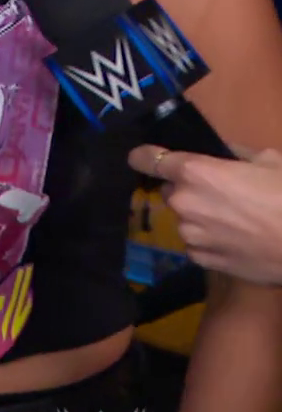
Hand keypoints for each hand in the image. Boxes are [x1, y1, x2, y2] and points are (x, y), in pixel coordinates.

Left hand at [129, 144, 281, 284]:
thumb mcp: (269, 161)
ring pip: (184, 219)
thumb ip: (237, 154)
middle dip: (188, 190)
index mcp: (195, 172)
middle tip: (221, 194)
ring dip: (200, 217)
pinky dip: (209, 240)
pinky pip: (196, 244)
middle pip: (171, 191)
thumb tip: (225, 151)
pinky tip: (236, 240)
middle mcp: (183, 203)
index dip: (143, 157)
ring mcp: (190, 234)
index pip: (147, 159)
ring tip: (236, 220)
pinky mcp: (201, 260)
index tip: (142, 157)